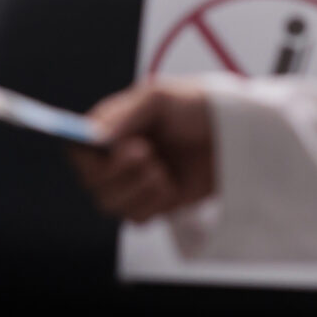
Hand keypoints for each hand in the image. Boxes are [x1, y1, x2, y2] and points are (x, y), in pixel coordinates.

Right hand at [72, 82, 217, 222]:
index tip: (107, 149)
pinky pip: (136, 218)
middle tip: (147, 154)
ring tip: (162, 170)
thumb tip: (93, 135)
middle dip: (118, 172)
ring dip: (136, 189)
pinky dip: (153, 205)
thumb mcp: (160, 97)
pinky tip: (172, 186)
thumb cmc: (198, 107)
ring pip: (110, 204)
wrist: (239, 137)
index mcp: (113, 126)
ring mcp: (135, 183)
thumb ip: (123, 115)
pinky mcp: (154, 205)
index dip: (86, 154)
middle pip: (91, 181)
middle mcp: (117, 157)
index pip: (77, 146)